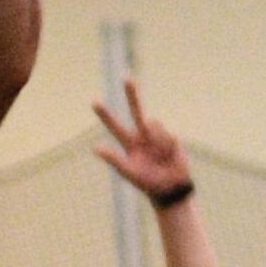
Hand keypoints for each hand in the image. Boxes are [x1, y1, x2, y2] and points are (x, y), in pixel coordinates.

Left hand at [93, 78, 190, 202]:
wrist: (171, 188)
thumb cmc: (147, 183)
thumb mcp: (129, 173)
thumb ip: (114, 159)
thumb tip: (96, 148)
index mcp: (129, 144)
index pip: (115, 126)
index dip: (105, 115)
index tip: (94, 101)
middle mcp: (142, 136)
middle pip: (136, 110)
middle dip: (132, 95)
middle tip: (127, 78)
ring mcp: (156, 135)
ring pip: (152, 123)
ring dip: (154, 138)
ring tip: (158, 156)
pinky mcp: (171, 137)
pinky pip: (165, 133)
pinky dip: (165, 143)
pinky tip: (168, 154)